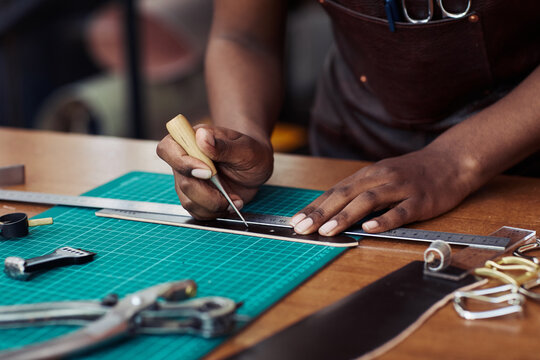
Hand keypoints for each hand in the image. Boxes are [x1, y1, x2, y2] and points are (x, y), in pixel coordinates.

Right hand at [156, 125, 272, 219]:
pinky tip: (230, 204)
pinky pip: (198, 212)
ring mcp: (189, 181)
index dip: (182, 163)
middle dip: (208, 193)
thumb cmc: (250, 152)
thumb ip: (223, 145)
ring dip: (214, 205)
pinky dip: (216, 213)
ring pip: (188, 201)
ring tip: (235, 200)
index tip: (208, 172)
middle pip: (182, 182)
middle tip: (229, 194)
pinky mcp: (196, 198)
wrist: (256, 167)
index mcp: (192, 140)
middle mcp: (186, 161)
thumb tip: (202, 136)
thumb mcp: (244, 148)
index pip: (168, 148)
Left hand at [290, 148, 475, 235]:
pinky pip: (400, 211)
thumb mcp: (382, 177)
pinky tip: (370, 228)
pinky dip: (384, 219)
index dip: (315, 206)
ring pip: (368, 201)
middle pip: (345, 194)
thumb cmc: (412, 173)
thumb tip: (332, 211)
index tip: (296, 220)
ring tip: (328, 231)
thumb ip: (360, 192)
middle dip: (321, 212)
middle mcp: (380, 178)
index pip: (335, 191)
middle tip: (302, 227)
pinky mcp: (421, 200)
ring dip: (345, 216)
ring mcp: (401, 188)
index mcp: (368, 175)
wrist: (451, 161)